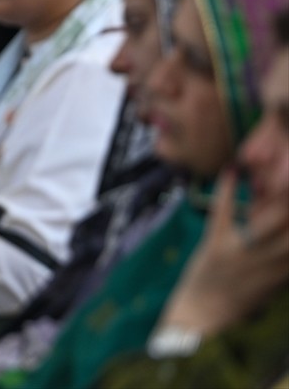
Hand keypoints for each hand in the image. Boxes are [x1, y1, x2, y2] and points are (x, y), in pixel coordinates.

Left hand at [159, 168, 288, 336]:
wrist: (203, 315)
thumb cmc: (240, 298)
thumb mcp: (274, 284)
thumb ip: (286, 262)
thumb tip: (287, 233)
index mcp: (286, 269)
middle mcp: (270, 260)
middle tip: (287, 176)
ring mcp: (243, 252)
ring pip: (268, 216)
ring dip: (273, 190)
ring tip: (274, 170)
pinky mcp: (216, 244)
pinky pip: (225, 212)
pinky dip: (229, 190)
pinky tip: (231, 171)